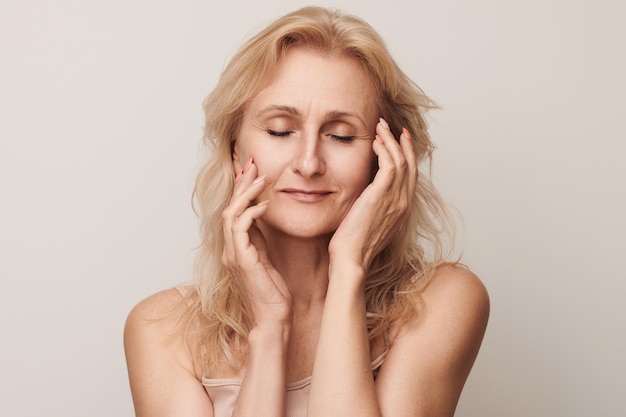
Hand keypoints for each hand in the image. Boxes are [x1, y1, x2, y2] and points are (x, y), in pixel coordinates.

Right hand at [221, 159, 291, 326]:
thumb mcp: (266, 259)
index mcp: (236, 249)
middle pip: (229, 208)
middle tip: (251, 164)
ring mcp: (233, 254)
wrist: (273, 319)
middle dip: (240, 184)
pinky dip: (251, 213)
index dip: (240, 190)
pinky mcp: (242, 260)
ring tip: (260, 177)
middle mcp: (230, 250)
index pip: (234, 212)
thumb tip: (261, 216)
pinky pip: (241, 229)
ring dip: (246, 193)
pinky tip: (266, 204)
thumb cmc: (273, 293)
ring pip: (231, 214)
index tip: (249, 171)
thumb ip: (259, 239)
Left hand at [328, 118, 416, 273]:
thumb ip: (374, 206)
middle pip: (410, 165)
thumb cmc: (354, 245)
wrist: (351, 259)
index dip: (407, 155)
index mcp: (403, 209)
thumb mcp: (369, 222)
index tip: (399, 140)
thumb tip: (367, 193)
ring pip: (401, 161)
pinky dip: (385, 149)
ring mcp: (396, 200)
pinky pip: (390, 164)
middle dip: (403, 143)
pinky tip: (375, 141)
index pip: (410, 176)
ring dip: (391, 140)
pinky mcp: (382, 196)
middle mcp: (404, 203)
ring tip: (381, 126)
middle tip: (394, 127)